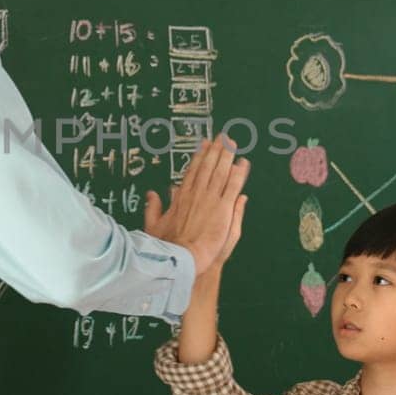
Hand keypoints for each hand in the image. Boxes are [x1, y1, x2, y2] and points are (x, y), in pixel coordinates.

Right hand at [144, 136, 248, 276]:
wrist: (180, 257)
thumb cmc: (166, 246)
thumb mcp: (153, 225)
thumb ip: (154, 208)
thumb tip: (153, 194)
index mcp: (181, 197)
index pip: (193, 171)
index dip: (200, 157)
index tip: (204, 145)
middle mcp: (196, 194)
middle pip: (208, 167)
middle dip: (216, 151)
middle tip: (222, 137)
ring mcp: (210, 199)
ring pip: (221, 173)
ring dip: (227, 156)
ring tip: (232, 143)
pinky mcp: (223, 208)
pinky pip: (233, 187)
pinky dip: (239, 174)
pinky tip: (243, 164)